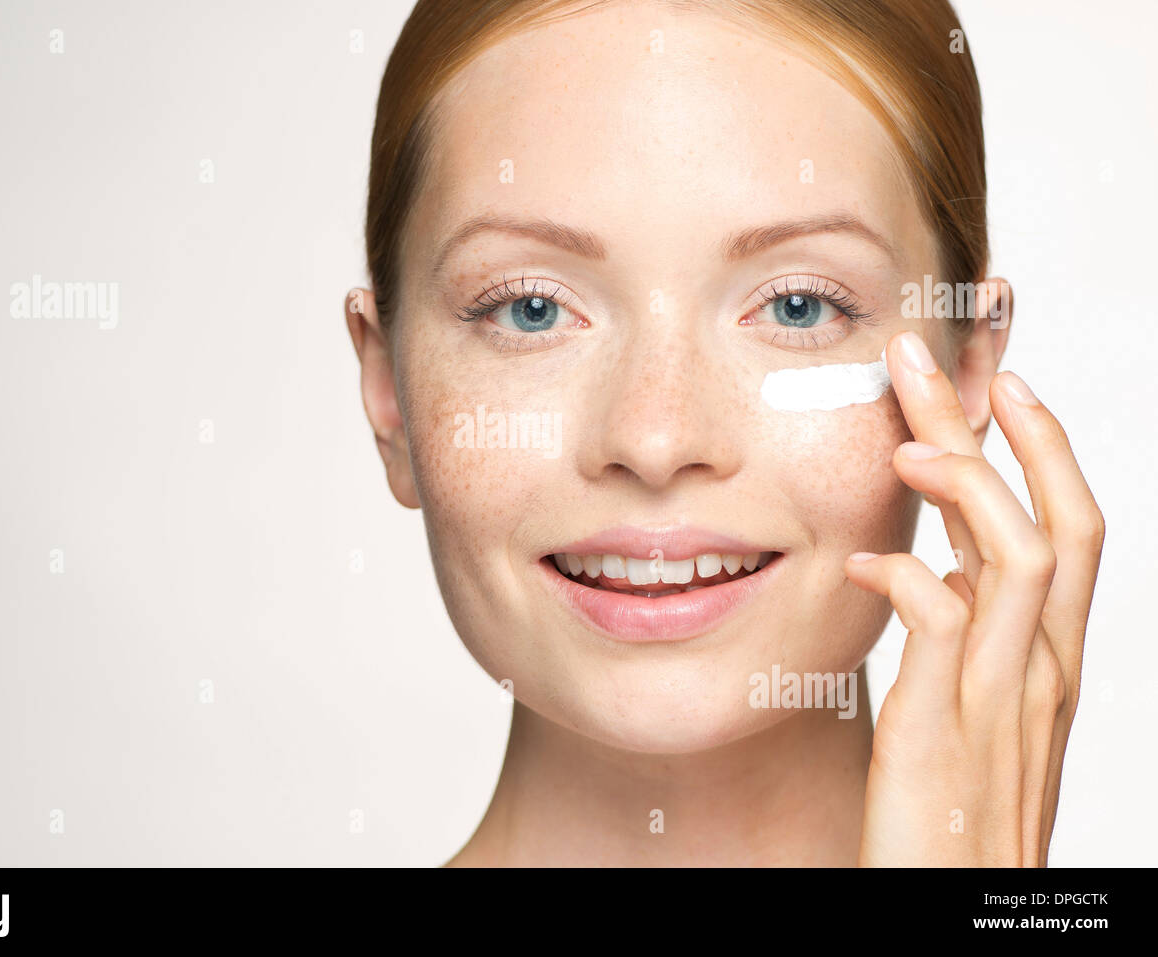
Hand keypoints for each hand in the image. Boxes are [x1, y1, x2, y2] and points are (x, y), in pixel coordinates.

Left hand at [845, 330, 1104, 866]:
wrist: (954, 911)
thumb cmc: (948, 814)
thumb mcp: (968, 710)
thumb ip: (960, 637)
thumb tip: (927, 569)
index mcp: (1046, 661)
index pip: (1069, 528)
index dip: (1042, 450)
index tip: (998, 383)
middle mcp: (1041, 672)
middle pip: (1052, 520)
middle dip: (999, 430)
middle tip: (928, 359)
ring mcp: (1003, 702)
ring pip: (1025, 557)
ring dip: (969, 487)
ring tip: (906, 444)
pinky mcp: (947, 733)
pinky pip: (946, 626)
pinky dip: (908, 576)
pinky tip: (862, 560)